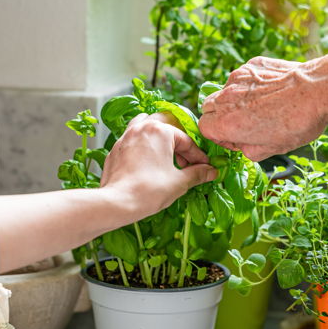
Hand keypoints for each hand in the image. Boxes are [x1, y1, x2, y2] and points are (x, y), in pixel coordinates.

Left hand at [101, 113, 215, 219]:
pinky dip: (143, 144)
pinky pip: (133, 138)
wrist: (117, 202)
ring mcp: (126, 136)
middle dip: (179, 144)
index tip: (204, 167)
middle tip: (186, 163)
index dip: (197, 156)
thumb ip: (197, 173)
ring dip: (159, 136)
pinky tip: (148, 161)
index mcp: (160, 131)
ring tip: (166, 154)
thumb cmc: (148, 191)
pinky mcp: (116, 148)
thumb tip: (211, 171)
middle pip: (167, 127)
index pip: (186, 141)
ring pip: (146, 125)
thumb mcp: (179, 182)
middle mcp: (142, 128)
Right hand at [199, 54, 327, 160]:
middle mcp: (227, 97)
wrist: (318, 90)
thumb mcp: (272, 149)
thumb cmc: (297, 123)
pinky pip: (243, 76)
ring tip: (261, 105)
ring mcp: (238, 77)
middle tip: (243, 122)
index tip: (237, 138)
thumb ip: (248, 150)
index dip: (219, 136)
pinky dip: (251, 84)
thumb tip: (243, 144)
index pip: (204, 128)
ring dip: (235, 99)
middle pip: (208, 107)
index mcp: (228, 122)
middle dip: (220, 116)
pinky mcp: (252, 64)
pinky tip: (271, 90)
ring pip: (225, 90)